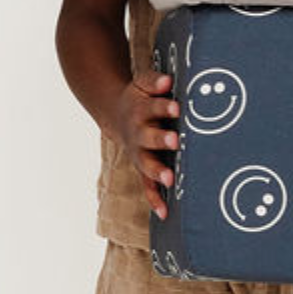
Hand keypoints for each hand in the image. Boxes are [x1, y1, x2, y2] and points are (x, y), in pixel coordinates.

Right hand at [115, 69, 179, 218]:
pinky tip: (164, 212)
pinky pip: (146, 185)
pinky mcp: (141, 167)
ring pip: (146, 163)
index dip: (164, 107)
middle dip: (161, 139)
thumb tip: (168, 81)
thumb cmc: (138, 97)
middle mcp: (138, 133)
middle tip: (175, 140)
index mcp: (140, 110)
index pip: (153, 107)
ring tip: (169, 179)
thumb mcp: (141, 83)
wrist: (116, 114)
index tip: (176, 107)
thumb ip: (154, 81)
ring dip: (157, 171)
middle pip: (148, 137)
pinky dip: (154, 198)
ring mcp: (138, 153)